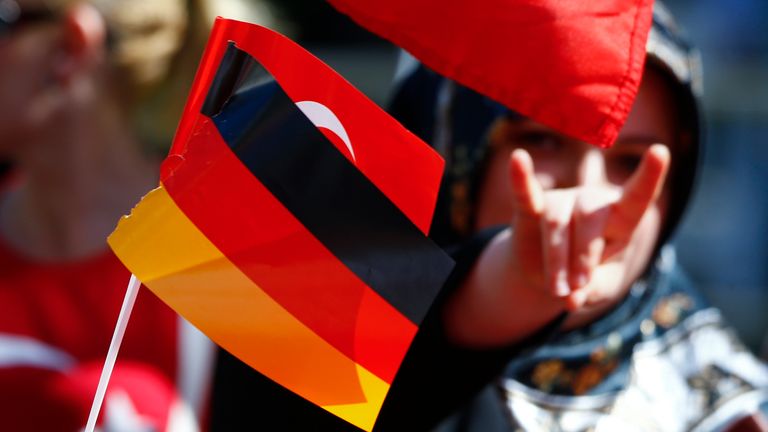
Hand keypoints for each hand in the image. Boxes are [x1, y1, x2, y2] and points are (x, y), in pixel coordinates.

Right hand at [443, 145, 670, 346]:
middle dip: (583, 258)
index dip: (649, 175)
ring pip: (556, 222)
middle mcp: (592, 202)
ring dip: (556, 260)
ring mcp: (562, 201)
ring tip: (557, 291)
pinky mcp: (532, 208)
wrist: (553, 276)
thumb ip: (592, 293)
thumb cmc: (588, 278)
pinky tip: (517, 159)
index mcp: (621, 219)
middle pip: (589, 219)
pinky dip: (521, 178)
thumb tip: (573, 298)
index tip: (660, 151)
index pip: (639, 196)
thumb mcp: (598, 290)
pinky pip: (526, 192)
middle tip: (574, 291)